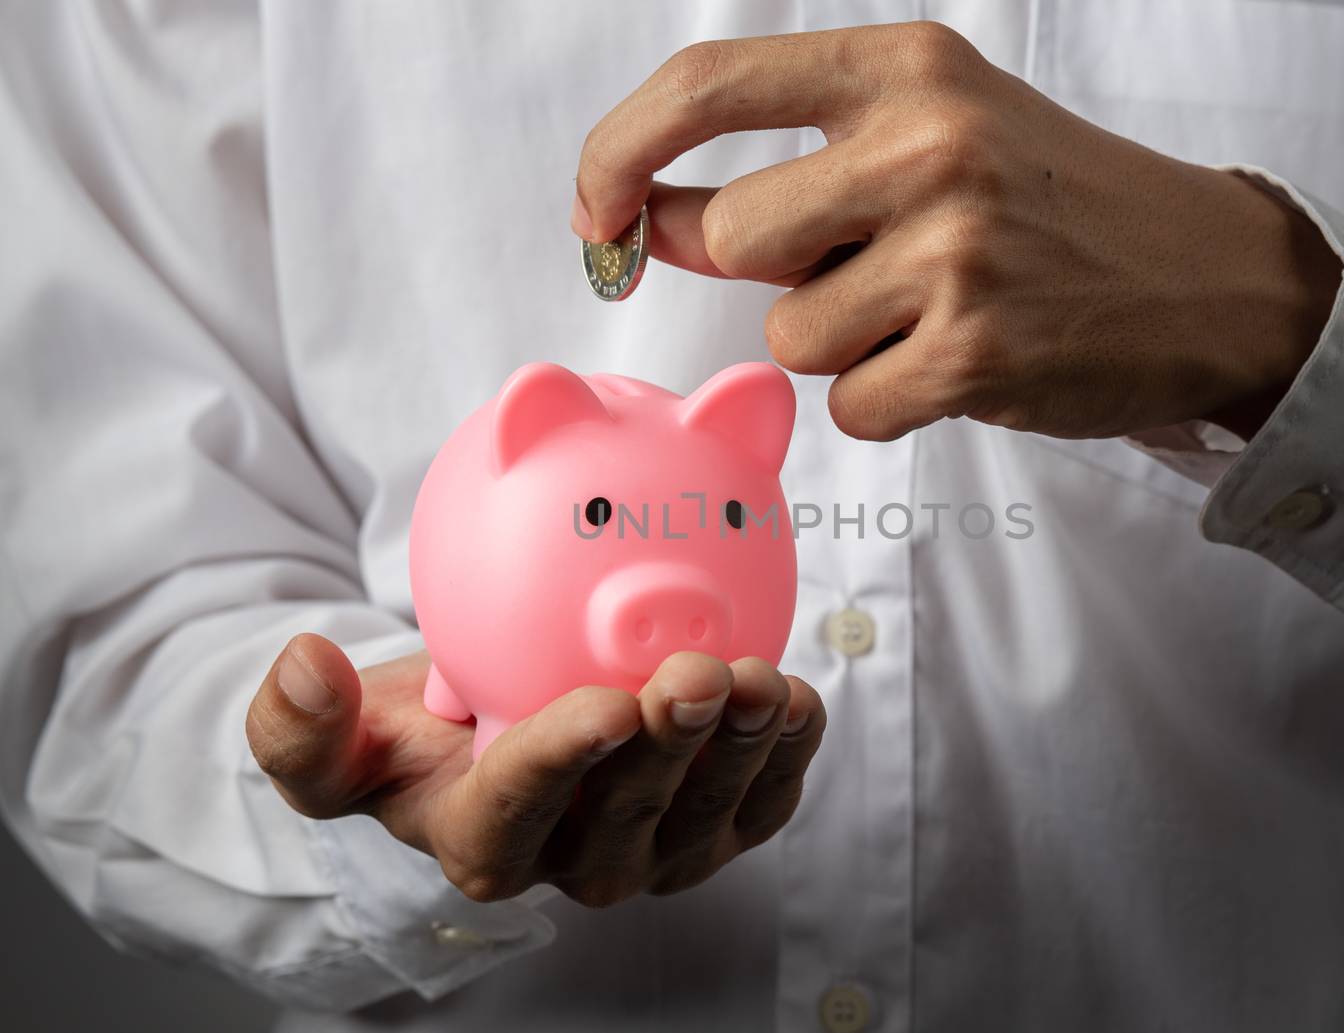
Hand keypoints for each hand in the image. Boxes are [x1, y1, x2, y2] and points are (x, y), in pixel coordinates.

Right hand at [245, 635, 824, 904]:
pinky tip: (798, 704)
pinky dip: (786, 758)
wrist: (500, 731)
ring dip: (742, 749)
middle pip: (629, 816)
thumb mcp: (342, 738)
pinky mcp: (712, 833)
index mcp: (483, 842)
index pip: (520, 810)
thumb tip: (303, 664)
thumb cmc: (421, 736)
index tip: (605, 705)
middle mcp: (573, 863)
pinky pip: (759, 807)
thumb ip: (301, 727)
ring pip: (706, 814)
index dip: (564, 762)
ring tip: (763, 682)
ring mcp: (652, 855)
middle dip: (671, 748)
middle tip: (700, 674)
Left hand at [573, 22, 1341, 441]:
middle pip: (736, 239)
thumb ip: (802, 171)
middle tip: (868, 275)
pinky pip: (854, 407)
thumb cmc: (1060, 206)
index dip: (619, 152)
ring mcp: (956, 251)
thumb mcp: (939, 139)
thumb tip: (655, 223)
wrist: (1211, 278)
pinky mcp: (977, 353)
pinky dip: (893, 403)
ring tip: (944, 315)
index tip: (598, 214)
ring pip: (792, 338)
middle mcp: (928, 144)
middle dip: (777, 278)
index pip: (708, 86)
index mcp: (907, 68)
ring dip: (846, 346)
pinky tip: (967, 365)